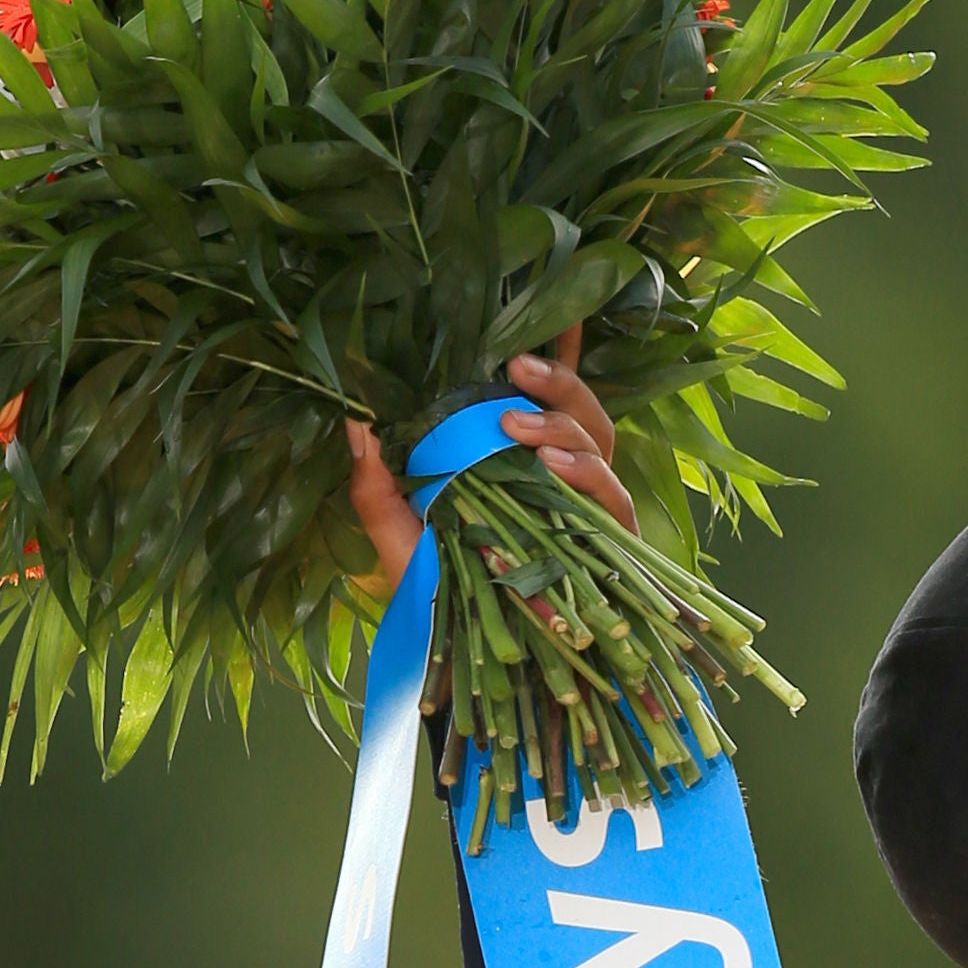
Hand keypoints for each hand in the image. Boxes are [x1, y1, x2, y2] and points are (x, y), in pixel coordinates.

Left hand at [345, 327, 636, 596]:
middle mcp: (559, 476)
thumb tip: (355, 420)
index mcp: (517, 459)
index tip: (555, 307)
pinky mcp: (606, 543)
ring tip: (519, 426)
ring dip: (564, 424)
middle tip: (514, 368)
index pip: (547, 397)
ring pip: (601, 441)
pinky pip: (612, 497)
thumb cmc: (437, 592)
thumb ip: (376, 483)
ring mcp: (586, 507)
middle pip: (582, 409)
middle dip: (557, 382)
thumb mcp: (396, 533)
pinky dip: (588, 475)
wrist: (466, 661)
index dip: (560, 352)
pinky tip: (553, 467)